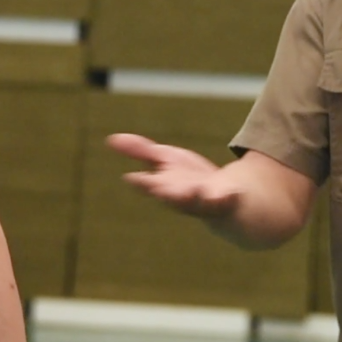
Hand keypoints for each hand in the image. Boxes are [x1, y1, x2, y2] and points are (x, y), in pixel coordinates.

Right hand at [107, 133, 240, 218]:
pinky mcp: (228, 201)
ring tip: (193, 189)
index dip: (142, 183)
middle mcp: (182, 197)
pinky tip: (231, 192)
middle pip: (172, 196)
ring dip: (194, 197)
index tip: (131, 178)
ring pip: (197, 203)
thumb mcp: (166, 159)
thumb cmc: (190, 180)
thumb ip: (140, 151)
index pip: (150, 186)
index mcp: (165, 186)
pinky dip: (228, 197)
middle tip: (158, 188)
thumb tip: (110, 139)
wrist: (228, 200)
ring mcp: (205, 201)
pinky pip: (228, 200)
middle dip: (166, 193)